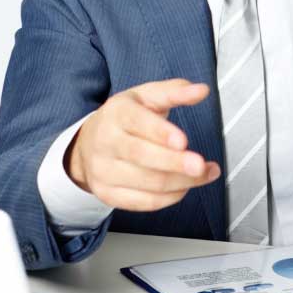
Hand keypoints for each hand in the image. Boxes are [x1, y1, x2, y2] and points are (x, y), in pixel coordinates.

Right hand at [64, 79, 219, 210]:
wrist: (88, 142)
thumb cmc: (124, 117)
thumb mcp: (147, 96)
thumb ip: (175, 91)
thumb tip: (201, 90)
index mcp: (117, 113)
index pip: (138, 122)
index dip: (161, 133)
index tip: (183, 141)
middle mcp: (106, 142)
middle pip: (142, 156)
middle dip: (175, 163)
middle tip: (201, 165)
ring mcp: (103, 171)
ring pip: (148, 182)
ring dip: (182, 181)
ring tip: (205, 173)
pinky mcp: (108, 194)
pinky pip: (144, 202)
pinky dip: (171, 197)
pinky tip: (185, 186)